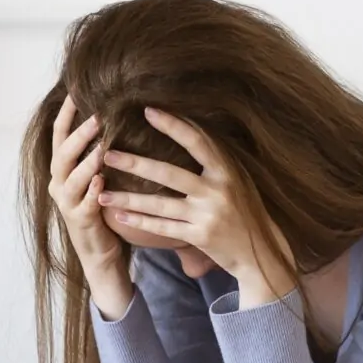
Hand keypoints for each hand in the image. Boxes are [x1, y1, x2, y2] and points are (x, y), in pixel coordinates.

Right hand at [48, 93, 136, 321]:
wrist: (100, 252)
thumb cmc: (101, 208)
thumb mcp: (95, 176)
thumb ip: (96, 151)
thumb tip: (110, 115)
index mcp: (61, 170)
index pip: (59, 135)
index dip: (65, 113)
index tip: (75, 90)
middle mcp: (59, 184)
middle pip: (62, 153)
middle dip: (79, 134)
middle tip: (97, 117)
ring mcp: (67, 204)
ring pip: (70, 177)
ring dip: (86, 160)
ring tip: (102, 145)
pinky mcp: (80, 221)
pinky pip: (83, 204)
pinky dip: (91, 191)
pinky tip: (101, 181)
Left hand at [97, 108, 299, 307]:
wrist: (260, 250)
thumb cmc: (244, 208)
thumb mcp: (237, 178)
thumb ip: (214, 158)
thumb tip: (186, 126)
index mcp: (226, 170)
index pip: (196, 141)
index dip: (173, 125)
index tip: (147, 111)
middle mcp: (217, 190)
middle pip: (169, 173)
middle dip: (135, 163)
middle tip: (107, 153)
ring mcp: (207, 215)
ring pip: (160, 204)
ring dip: (127, 199)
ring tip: (102, 194)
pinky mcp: (199, 237)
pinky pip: (163, 228)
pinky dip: (140, 223)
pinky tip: (119, 217)